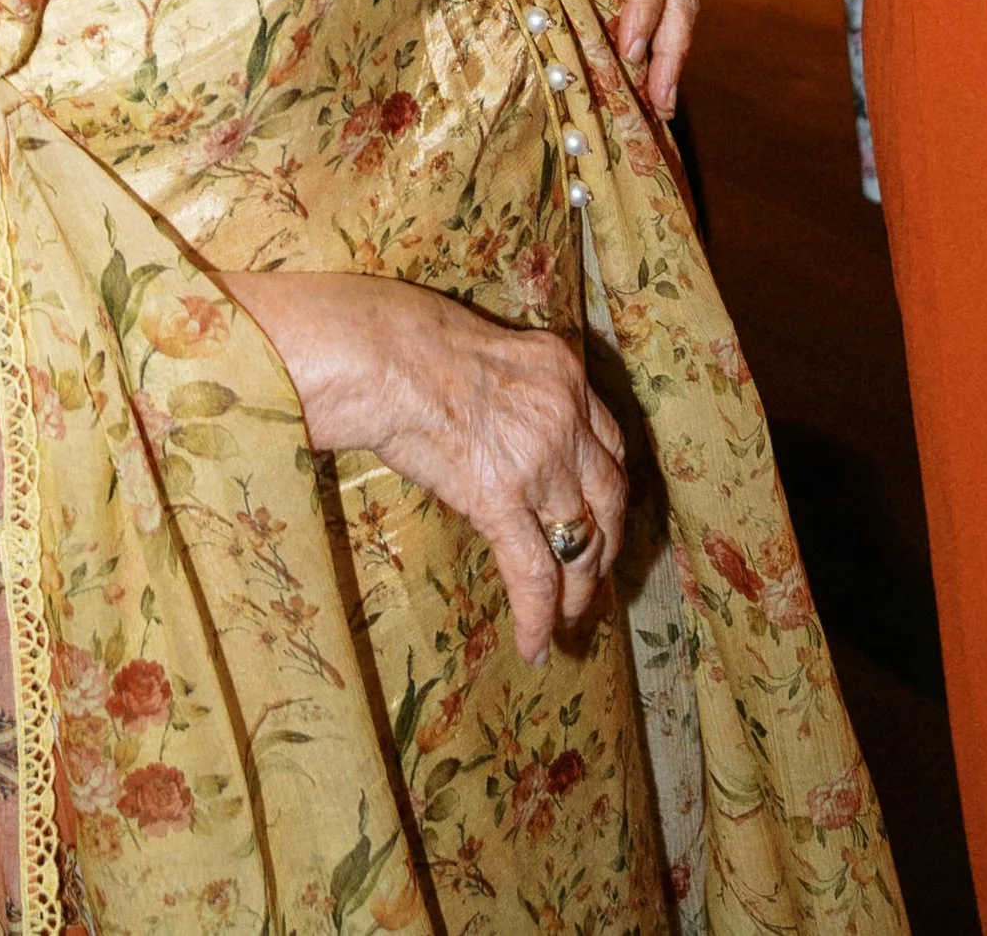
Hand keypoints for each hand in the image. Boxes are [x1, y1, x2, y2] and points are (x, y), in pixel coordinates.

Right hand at [217, 270, 626, 663]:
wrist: (379, 352)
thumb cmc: (407, 339)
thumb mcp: (486, 349)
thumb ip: (513, 391)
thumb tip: (499, 427)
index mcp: (562, 369)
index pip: (607, 441)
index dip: (606, 488)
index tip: (601, 517)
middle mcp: (565, 413)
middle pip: (607, 494)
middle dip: (603, 545)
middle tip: (591, 580)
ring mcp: (539, 458)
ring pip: (579, 540)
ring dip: (577, 589)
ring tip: (566, 620)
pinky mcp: (502, 498)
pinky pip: (533, 572)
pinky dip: (539, 615)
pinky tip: (535, 648)